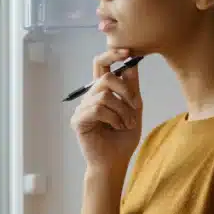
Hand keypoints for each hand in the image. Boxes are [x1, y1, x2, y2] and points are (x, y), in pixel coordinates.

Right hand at [71, 48, 142, 175]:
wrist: (115, 162)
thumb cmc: (123, 138)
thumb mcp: (134, 109)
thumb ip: (132, 88)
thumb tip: (133, 64)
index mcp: (102, 92)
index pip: (101, 65)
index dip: (112, 55)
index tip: (128, 51)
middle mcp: (90, 97)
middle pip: (105, 78)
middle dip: (125, 90)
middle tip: (136, 106)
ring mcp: (82, 108)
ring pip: (104, 95)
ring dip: (122, 110)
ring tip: (127, 124)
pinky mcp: (78, 120)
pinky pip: (97, 109)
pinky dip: (113, 118)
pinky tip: (117, 128)